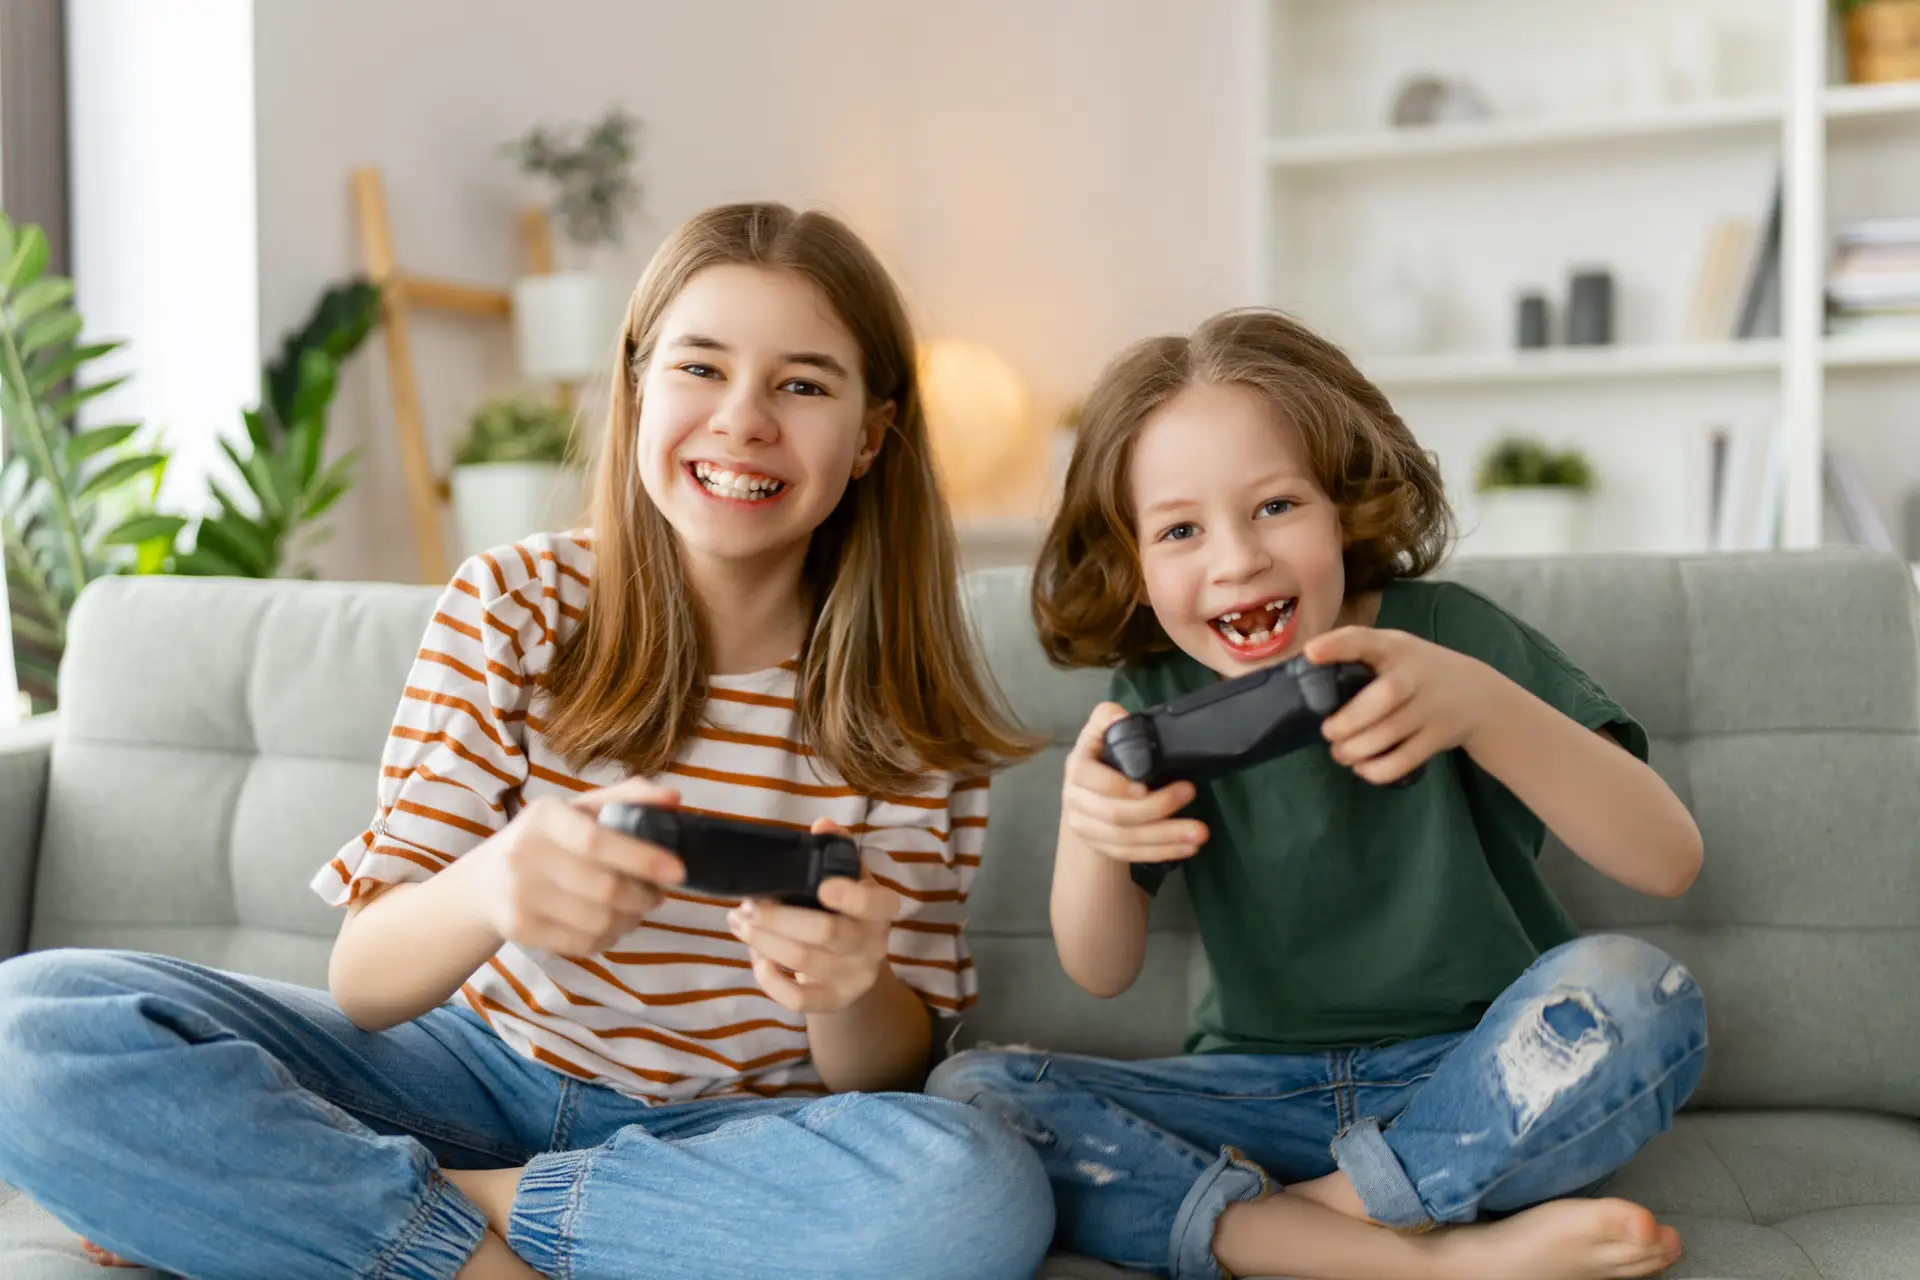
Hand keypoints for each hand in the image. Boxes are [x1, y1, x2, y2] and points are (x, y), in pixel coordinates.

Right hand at [473, 777, 686, 955]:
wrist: (484, 883)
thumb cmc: (546, 840)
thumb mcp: (578, 809)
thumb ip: (627, 798)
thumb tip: (674, 798)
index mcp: (544, 817)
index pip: (597, 842)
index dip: (643, 859)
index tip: (678, 870)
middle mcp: (525, 855)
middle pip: (605, 889)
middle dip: (645, 896)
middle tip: (658, 893)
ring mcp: (519, 897)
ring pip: (598, 922)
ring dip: (631, 919)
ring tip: (637, 909)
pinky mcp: (520, 930)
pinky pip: (582, 944)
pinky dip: (608, 938)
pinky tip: (612, 924)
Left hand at [726, 819, 898, 1012]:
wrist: (856, 964)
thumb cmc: (847, 910)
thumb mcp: (849, 877)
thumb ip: (835, 850)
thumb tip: (822, 824)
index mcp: (881, 909)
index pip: (873, 904)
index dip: (850, 897)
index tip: (821, 886)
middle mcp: (873, 945)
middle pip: (827, 933)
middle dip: (779, 917)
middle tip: (749, 903)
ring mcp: (854, 978)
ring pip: (804, 962)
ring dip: (764, 940)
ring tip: (738, 921)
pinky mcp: (832, 1002)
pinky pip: (798, 1000)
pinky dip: (770, 979)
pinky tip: (756, 957)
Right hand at [1060, 702, 1207, 864]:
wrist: (1085, 792)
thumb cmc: (1102, 755)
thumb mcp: (1101, 730)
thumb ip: (1108, 717)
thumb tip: (1118, 716)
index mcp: (1078, 768)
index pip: (1089, 779)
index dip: (1117, 786)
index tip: (1147, 786)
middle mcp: (1076, 801)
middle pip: (1114, 815)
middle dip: (1157, 809)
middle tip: (1191, 794)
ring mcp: (1087, 828)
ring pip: (1125, 841)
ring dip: (1166, 838)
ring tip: (1199, 833)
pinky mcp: (1102, 848)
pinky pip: (1131, 856)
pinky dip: (1161, 852)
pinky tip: (1187, 848)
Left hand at [1305, 626, 1499, 783]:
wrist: (1478, 695)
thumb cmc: (1416, 671)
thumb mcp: (1394, 651)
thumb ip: (1358, 657)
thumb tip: (1303, 673)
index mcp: (1395, 647)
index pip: (1365, 640)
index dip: (1337, 646)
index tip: (1310, 653)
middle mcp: (1416, 674)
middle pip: (1384, 696)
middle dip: (1348, 721)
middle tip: (1328, 732)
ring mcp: (1431, 707)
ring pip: (1390, 733)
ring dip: (1356, 750)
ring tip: (1340, 753)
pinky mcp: (1439, 737)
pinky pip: (1404, 760)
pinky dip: (1377, 770)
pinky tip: (1362, 767)